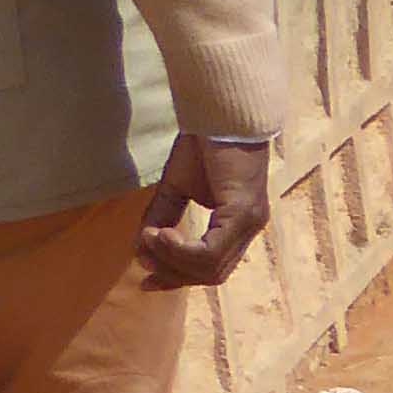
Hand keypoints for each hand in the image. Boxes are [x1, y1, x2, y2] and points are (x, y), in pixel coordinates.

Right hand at [138, 133, 272, 287]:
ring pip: (210, 268)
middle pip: (211, 276)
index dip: (178, 279)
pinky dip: (179, 250)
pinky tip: (161, 233)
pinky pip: (209, 252)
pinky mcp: (242, 212)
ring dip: (171, 260)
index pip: (213, 269)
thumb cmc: (202, 144)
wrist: (219, 111)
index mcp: (239, 224)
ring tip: (150, 236)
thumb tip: (142, 251)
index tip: (146, 281)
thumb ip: (163, 219)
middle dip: (172, 272)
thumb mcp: (175, 188)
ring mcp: (250, 221)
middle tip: (144, 252)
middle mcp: (251, 227)